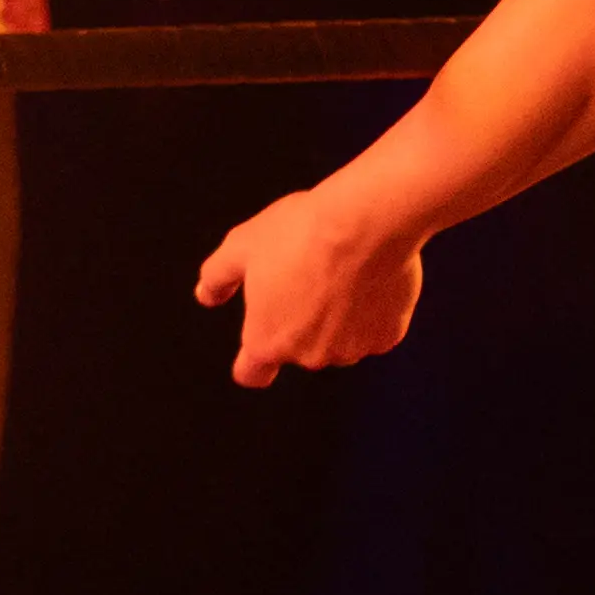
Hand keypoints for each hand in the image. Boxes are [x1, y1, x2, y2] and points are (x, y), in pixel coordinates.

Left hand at [193, 184, 427, 383]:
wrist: (366, 221)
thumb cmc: (300, 232)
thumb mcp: (242, 245)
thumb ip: (218, 277)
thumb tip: (206, 295)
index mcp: (267, 341)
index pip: (252, 373)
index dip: (253, 359)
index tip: (261, 334)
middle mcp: (309, 357)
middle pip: (300, 349)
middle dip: (301, 322)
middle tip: (306, 275)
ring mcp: (352, 349)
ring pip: (340, 339)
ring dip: (338, 318)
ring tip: (341, 272)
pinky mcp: (388, 336)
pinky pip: (376, 328)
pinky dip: (372, 310)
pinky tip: (369, 277)